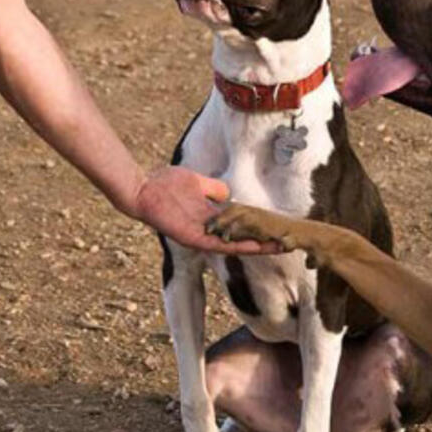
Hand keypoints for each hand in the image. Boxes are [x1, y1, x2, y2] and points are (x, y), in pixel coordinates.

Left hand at [128, 167, 274, 254]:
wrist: (143, 189)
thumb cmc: (166, 183)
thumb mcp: (197, 183)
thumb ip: (214, 190)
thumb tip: (228, 194)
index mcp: (211, 217)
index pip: (239, 225)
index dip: (258, 227)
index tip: (278, 226)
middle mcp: (209, 230)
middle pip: (242, 238)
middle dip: (265, 240)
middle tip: (288, 242)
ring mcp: (202, 236)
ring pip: (235, 246)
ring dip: (257, 248)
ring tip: (279, 248)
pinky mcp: (194, 239)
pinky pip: (219, 246)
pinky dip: (238, 247)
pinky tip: (255, 248)